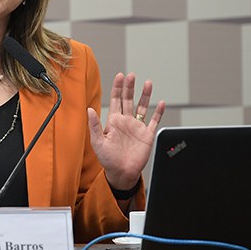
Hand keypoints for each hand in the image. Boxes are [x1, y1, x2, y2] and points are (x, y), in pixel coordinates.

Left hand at [87, 72, 164, 190]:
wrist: (122, 173)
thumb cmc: (108, 159)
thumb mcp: (97, 142)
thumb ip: (94, 125)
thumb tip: (89, 109)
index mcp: (114, 121)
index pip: (116, 100)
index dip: (118, 88)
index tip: (120, 76)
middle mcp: (126, 121)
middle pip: (129, 99)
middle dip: (130, 87)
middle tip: (132, 76)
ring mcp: (137, 127)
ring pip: (142, 107)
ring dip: (145, 95)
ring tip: (147, 83)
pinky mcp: (147, 135)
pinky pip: (154, 121)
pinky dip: (158, 112)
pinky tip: (161, 103)